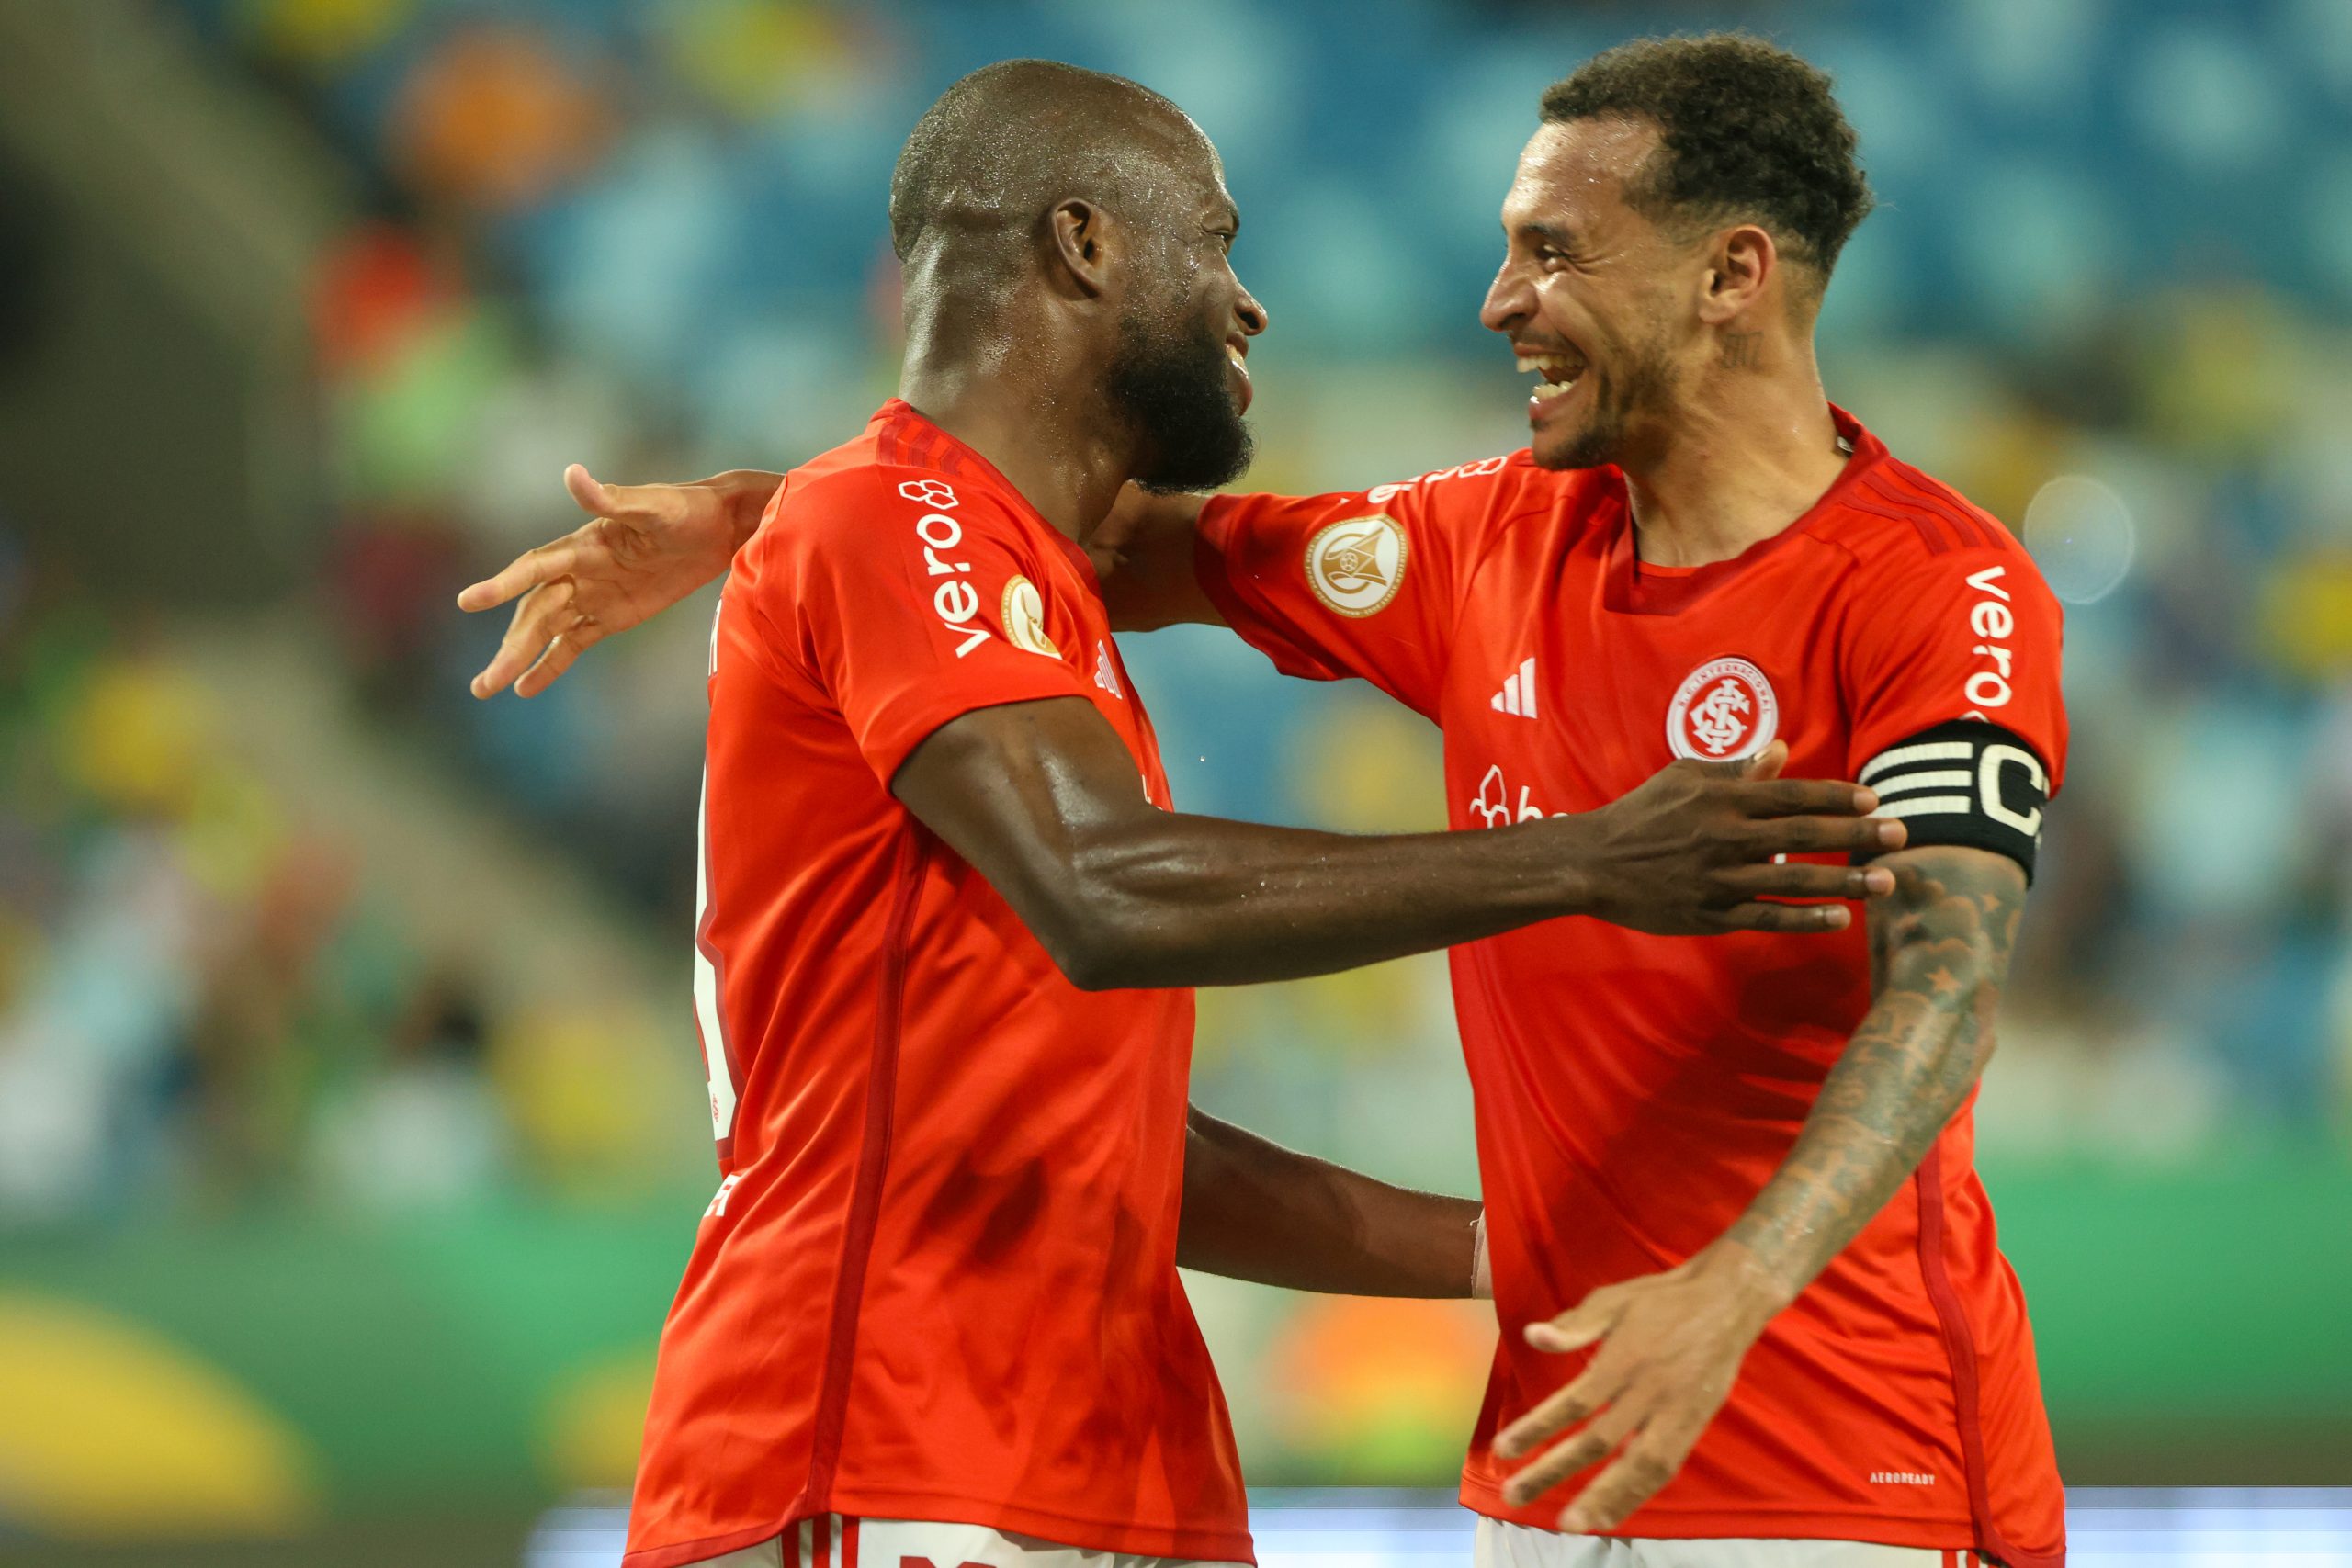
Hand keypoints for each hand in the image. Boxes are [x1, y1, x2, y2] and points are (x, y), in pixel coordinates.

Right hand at [456, 465, 773, 697]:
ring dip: (517, 658)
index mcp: (581, 545)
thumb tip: (572, 473)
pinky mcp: (610, 617)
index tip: (469, 602)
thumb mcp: (652, 506)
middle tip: (481, 683)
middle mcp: (577, 571)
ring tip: (486, 688)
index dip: (502, 585)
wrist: (718, 529)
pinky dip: (549, 665)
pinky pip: (572, 644)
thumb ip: (610, 498)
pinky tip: (524, 688)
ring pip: (545, 631)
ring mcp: (591, 596)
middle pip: (534, 613)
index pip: (534, 568)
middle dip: (509, 647)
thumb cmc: (684, 510)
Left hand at [1493, 1242, 1785, 1532]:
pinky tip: (1614, 1514)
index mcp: (1623, 1359)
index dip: (1537, 1428)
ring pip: (1636, 1466)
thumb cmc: (1661, 1299)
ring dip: (1603, 1498)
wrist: (1726, 1301)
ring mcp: (1674, 1413)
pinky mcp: (1694, 1425)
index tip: (1503, 1450)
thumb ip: (1575, 1324)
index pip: (1574, 1402)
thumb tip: (1531, 1336)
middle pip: (1597, 1442)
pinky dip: (1639, 1494)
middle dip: (1554, 1472)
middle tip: (1516, 1497)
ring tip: (1571, 1523)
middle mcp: (1648, 1392)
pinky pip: (1665, 1468)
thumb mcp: (1613, 1300)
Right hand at [1567, 741, 1904, 933]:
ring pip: (1794, 879)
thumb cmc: (1642, 814)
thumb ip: (1736, 768)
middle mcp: (1726, 836)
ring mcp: (1720, 878)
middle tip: (1901, 835)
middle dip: (1856, 834)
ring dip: (1844, 880)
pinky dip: (1806, 919)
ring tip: (1886, 881)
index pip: (1791, 794)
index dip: (1836, 796)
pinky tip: (1840, 919)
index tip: (1873, 800)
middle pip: (1804, 833)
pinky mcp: (1712, 914)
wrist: (1594, 863)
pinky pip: (1768, 917)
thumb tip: (1781, 750)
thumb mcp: (1684, 777)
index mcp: (1722, 798)